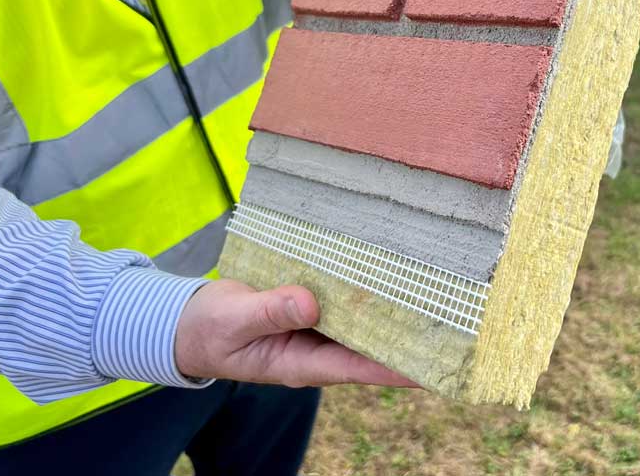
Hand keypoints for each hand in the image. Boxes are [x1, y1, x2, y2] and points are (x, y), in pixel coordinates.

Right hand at [175, 279, 415, 387]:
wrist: (189, 322)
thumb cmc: (209, 331)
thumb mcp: (234, 322)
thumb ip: (270, 313)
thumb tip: (310, 304)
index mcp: (302, 364)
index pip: (361, 368)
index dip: (398, 367)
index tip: (434, 363)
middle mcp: (317, 348)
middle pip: (371, 345)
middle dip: (406, 335)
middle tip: (450, 320)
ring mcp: (315, 328)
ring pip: (361, 321)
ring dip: (389, 308)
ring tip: (432, 292)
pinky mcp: (310, 306)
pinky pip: (343, 300)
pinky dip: (362, 288)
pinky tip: (386, 270)